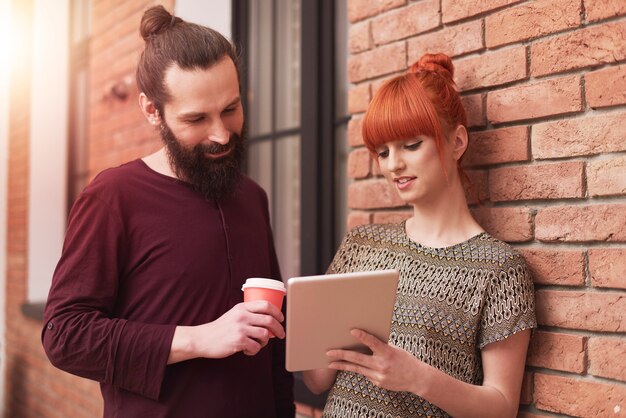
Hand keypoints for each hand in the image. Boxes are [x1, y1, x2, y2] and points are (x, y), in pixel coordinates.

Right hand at [170, 301, 284, 362]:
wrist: (203, 339)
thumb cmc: (220, 328)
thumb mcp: (234, 314)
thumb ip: (248, 314)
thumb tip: (269, 320)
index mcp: (242, 307)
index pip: (266, 304)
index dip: (277, 312)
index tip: (281, 319)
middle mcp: (242, 316)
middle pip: (269, 320)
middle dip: (278, 329)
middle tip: (280, 335)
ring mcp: (240, 328)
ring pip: (265, 334)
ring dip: (265, 341)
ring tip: (258, 344)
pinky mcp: (238, 341)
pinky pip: (256, 347)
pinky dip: (254, 351)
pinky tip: (247, 350)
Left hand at [326, 329, 419, 392]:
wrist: (417, 378)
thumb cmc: (405, 359)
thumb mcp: (395, 349)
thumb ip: (380, 346)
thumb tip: (364, 340)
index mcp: (388, 353)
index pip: (373, 343)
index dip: (362, 336)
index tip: (352, 331)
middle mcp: (382, 365)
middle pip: (358, 359)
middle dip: (341, 355)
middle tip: (328, 352)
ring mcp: (379, 376)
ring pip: (357, 369)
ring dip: (343, 365)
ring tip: (330, 363)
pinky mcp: (378, 383)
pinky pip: (365, 374)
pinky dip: (359, 369)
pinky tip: (351, 366)